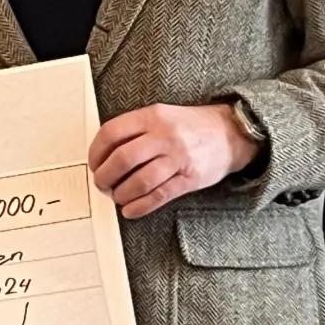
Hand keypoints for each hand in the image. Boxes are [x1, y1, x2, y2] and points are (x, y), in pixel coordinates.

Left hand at [87, 103, 260, 218]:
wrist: (231, 133)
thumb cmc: (190, 126)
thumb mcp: (160, 115)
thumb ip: (134, 129)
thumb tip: (103, 153)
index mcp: (152, 116)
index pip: (111, 133)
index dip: (96, 152)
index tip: (93, 163)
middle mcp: (164, 136)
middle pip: (123, 159)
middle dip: (105, 176)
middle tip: (101, 184)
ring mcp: (178, 158)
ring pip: (140, 181)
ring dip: (121, 194)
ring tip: (117, 196)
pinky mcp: (190, 179)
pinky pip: (159, 196)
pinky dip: (140, 206)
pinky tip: (131, 209)